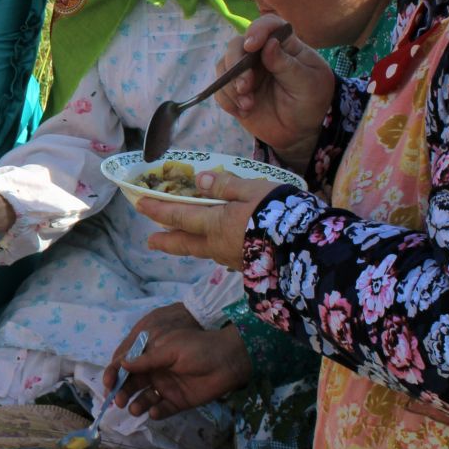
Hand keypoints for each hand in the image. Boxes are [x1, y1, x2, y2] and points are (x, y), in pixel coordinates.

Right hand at [102, 312, 250, 420]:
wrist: (228, 361)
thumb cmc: (198, 347)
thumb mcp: (170, 348)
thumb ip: (147, 358)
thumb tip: (122, 364)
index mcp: (150, 355)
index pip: (126, 365)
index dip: (114, 373)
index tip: (107, 383)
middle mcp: (155, 372)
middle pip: (131, 384)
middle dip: (122, 392)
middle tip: (117, 401)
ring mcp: (165, 387)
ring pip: (144, 398)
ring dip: (136, 404)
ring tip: (134, 409)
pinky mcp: (177, 402)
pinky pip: (161, 409)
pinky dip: (155, 412)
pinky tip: (153, 412)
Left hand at [137, 170, 278, 269]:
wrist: (307, 251)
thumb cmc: (280, 214)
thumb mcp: (253, 189)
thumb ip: (226, 185)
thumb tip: (199, 181)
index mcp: (215, 224)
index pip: (179, 215)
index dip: (158, 209)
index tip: (140, 205)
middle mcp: (218, 245)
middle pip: (185, 243)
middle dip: (166, 240)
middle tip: (150, 241)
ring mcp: (233, 259)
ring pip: (204, 250)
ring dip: (190, 244)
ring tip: (183, 238)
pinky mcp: (249, 267)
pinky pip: (223, 255)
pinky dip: (213, 248)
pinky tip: (218, 245)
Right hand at [214, 15, 336, 171]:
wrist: (301, 131)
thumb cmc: (311, 101)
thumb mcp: (308, 83)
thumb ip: (288, 65)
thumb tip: (269, 44)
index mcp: (284, 46)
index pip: (269, 26)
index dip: (258, 30)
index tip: (252, 46)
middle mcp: (261, 54)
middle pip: (238, 44)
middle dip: (236, 63)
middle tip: (245, 86)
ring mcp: (246, 72)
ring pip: (224, 66)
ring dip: (231, 86)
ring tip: (248, 105)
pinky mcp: (234, 91)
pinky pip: (220, 89)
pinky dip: (227, 100)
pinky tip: (243, 111)